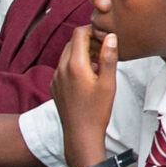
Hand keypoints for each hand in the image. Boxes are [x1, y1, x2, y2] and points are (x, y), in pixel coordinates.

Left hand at [52, 27, 118, 165]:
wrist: (80, 135)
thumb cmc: (97, 111)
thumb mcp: (108, 83)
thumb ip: (108, 57)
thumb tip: (111, 36)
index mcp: (74, 65)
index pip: (79, 33)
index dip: (93, 31)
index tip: (106, 37)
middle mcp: (61, 68)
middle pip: (72, 42)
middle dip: (88, 41)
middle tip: (105, 49)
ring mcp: (56, 77)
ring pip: (67, 54)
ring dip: (82, 53)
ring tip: (99, 63)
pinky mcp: (55, 86)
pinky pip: (63, 67)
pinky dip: (75, 65)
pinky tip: (88, 77)